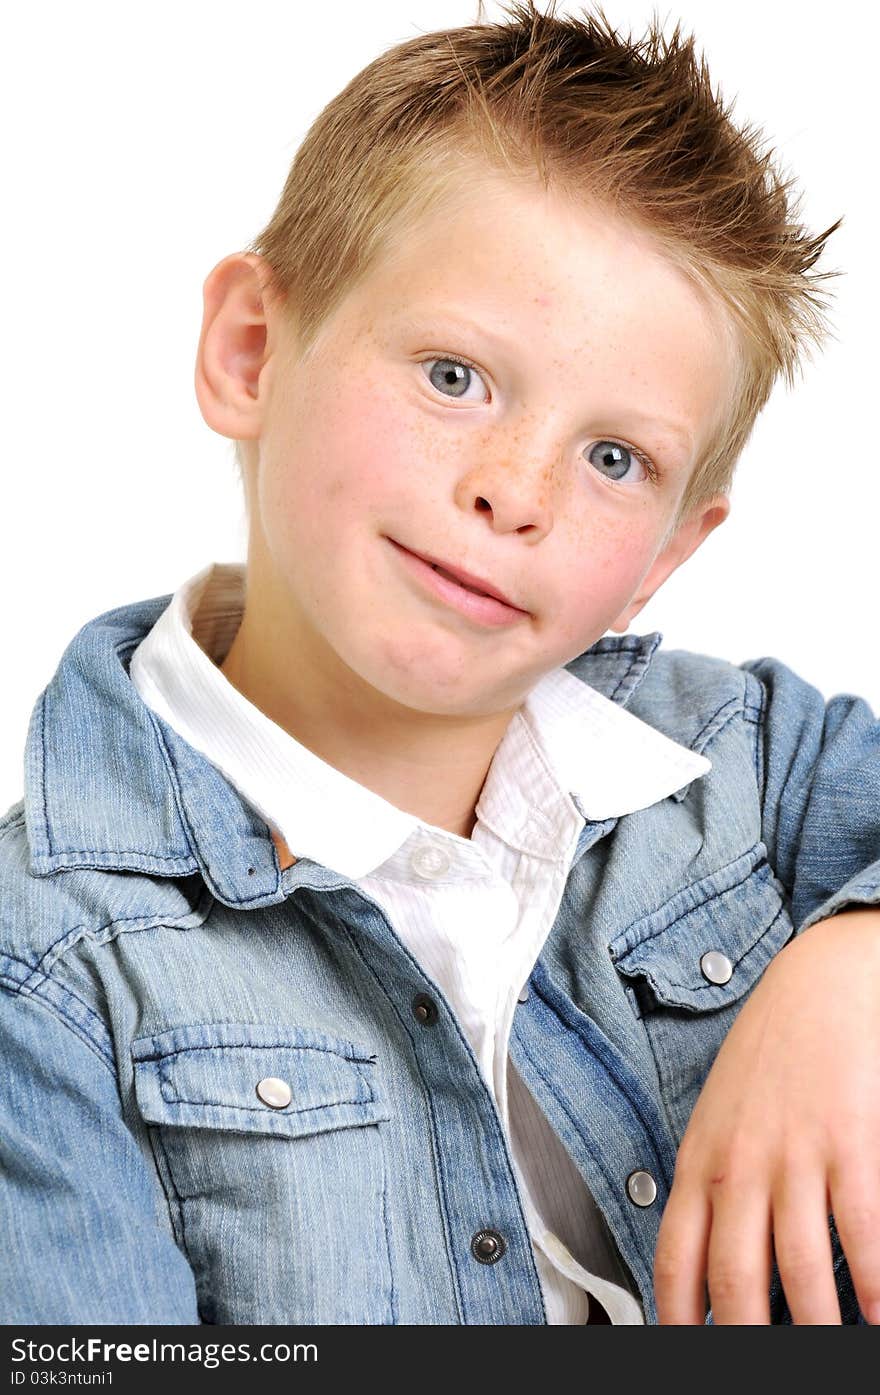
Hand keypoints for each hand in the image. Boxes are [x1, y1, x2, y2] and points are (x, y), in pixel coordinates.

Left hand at [653, 906, 879, 1323]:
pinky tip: (876, 1312)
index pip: (677, 1261)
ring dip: (817, 1329)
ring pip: (800, 1271)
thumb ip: (711, 1185)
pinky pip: (861, 1233)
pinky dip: (871, 1284)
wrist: (819, 984)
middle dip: (749, 1340)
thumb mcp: (719, 1117)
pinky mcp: (851, 1143)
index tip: (688, 1354)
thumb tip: (707, 1263)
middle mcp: (741, 1165)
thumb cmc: (771, 1056)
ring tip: (830, 1352)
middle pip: (736, 1281)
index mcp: (701, 1161)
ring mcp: (796, 1156)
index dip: (680, 1320)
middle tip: (764, 1368)